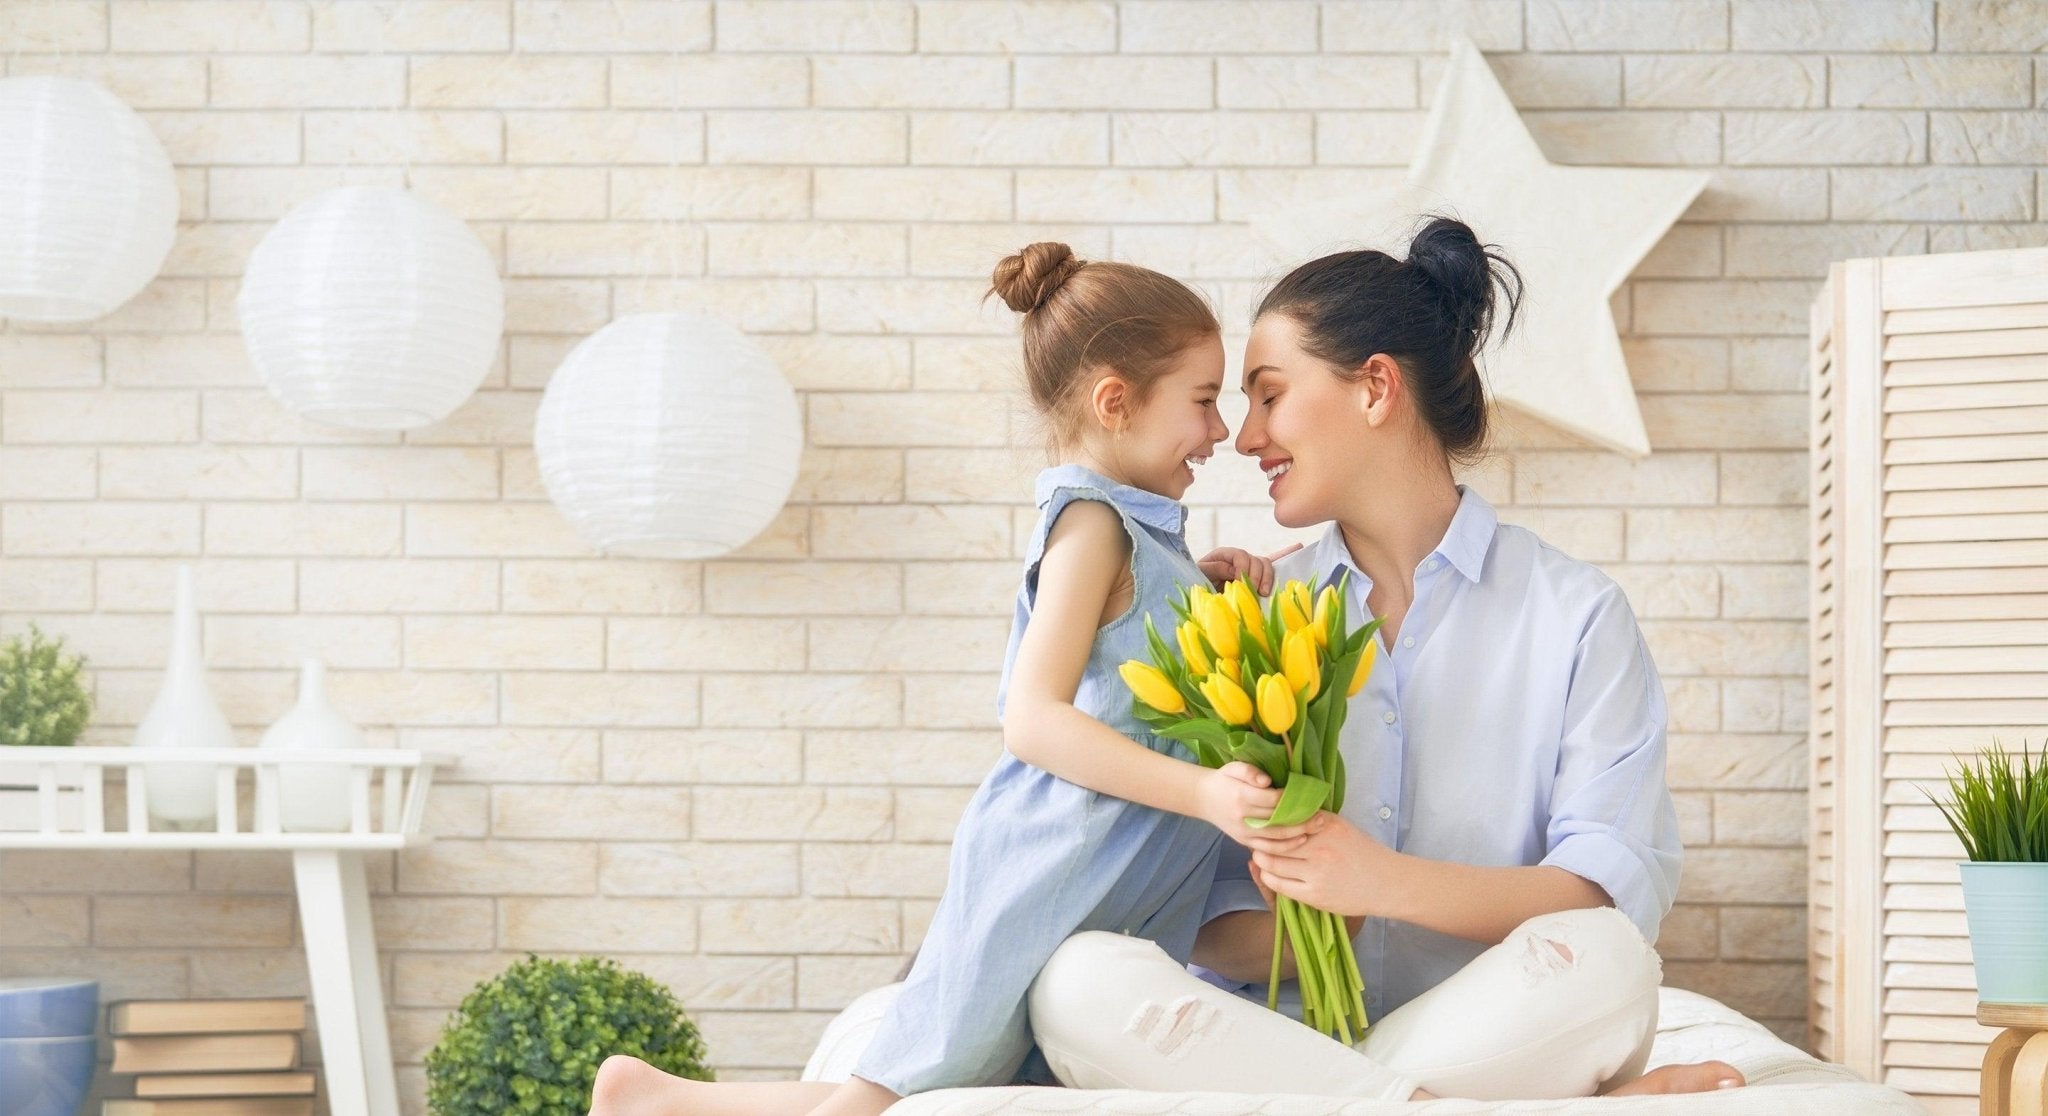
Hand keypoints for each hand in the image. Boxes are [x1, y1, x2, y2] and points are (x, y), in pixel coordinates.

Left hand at [1196, 542, 1302, 593]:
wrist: (1196, 594)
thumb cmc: (1195, 581)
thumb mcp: (1199, 573)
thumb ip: (1214, 568)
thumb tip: (1234, 569)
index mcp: (1225, 555)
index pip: (1240, 555)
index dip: (1242, 568)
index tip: (1240, 583)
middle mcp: (1239, 559)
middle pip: (1256, 560)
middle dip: (1257, 576)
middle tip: (1254, 591)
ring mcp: (1249, 568)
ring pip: (1266, 565)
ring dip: (1267, 578)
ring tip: (1264, 592)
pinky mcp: (1256, 577)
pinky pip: (1272, 564)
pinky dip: (1285, 555)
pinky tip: (1297, 546)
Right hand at [1198, 762, 1313, 845]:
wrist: (1204, 798)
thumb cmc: (1224, 780)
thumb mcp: (1233, 768)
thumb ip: (1250, 771)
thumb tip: (1267, 782)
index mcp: (1241, 796)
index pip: (1273, 800)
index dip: (1292, 799)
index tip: (1307, 795)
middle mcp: (1243, 817)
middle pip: (1278, 820)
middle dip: (1303, 819)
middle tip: (1322, 816)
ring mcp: (1244, 832)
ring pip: (1276, 838)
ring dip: (1299, 834)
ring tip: (1317, 828)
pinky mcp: (1244, 841)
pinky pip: (1268, 849)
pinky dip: (1286, 847)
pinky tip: (1301, 840)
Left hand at [1251, 811, 1384, 917]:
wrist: (1386, 883)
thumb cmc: (1362, 852)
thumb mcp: (1341, 827)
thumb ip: (1314, 820)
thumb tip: (1282, 813)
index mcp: (1326, 825)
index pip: (1285, 819)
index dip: (1269, 821)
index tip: (1261, 822)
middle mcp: (1320, 847)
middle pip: (1274, 841)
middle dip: (1260, 841)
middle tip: (1254, 840)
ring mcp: (1317, 872)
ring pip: (1273, 863)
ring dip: (1262, 859)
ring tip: (1260, 856)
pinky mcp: (1315, 895)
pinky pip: (1280, 885)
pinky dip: (1269, 877)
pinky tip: (1268, 873)